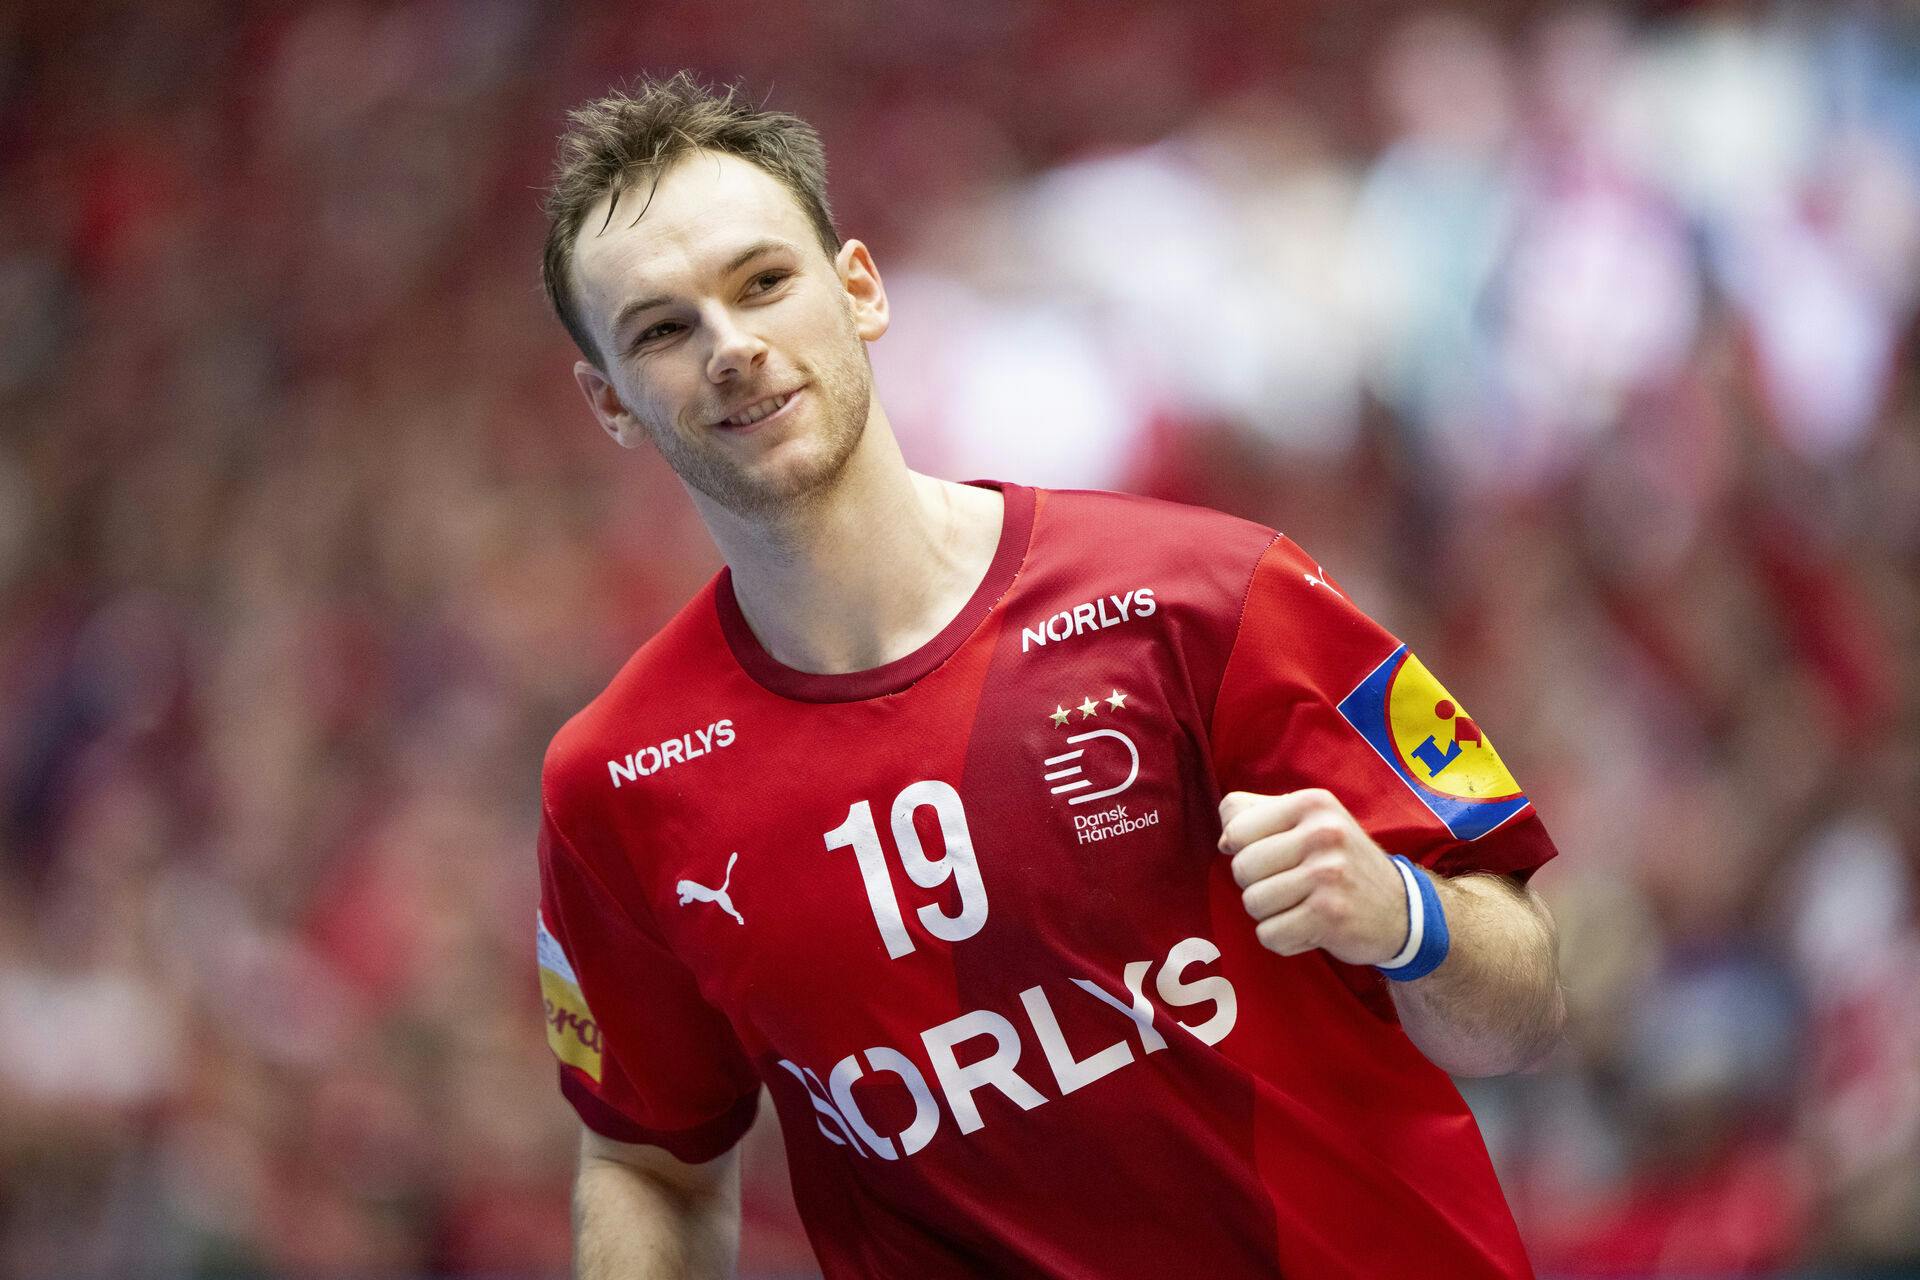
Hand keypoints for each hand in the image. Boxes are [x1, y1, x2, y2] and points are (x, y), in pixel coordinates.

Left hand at [1217, 789, 1409, 966]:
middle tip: (1289, 887)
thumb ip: (1260, 815)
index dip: (1242, 848)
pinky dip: (1283, 939)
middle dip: (1256, 884)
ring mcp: (1327, 874)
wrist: (1403, 910)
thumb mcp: (1311, 821)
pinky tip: (1309, 928)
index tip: (1272, 857)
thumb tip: (1223, 840)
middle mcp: (1322, 833)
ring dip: (1270, 914)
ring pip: (1252, 903)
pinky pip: (1269, 934)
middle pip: (1240, 867)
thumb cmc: (1341, 863)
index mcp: (1312, 803)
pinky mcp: (1330, 915)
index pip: (1234, 824)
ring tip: (1301, 907)